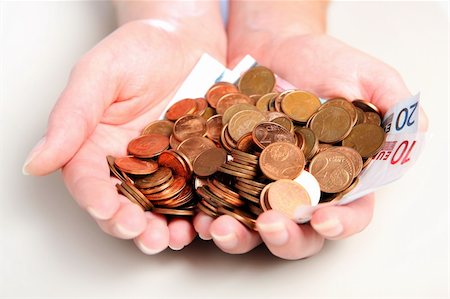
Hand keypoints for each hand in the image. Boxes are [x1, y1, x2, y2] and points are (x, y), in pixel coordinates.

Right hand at [23, 19, 225, 252]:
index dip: (96, 199)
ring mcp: (164, 168)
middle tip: (146, 235)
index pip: (88, 180)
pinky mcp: (196, 166)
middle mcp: (129, 163)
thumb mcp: (101, 73)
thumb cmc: (140, 49)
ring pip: (160, 208)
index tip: (106, 209)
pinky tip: (206, 219)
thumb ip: (72, 116)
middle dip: (133, 225)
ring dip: (166, 228)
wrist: (187, 40)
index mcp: (97, 145)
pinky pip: (198, 194)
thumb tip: (35, 162)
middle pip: (124, 204)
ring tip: (175, 236)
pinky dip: (201, 211)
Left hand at [194, 29, 427, 258]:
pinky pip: (218, 200)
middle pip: (300, 231)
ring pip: (254, 225)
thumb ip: (390, 105)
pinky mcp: (231, 173)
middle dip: (286, 236)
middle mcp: (303, 190)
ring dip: (239, 234)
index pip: (351, 212)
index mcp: (342, 177)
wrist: (273, 47)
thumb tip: (414, 134)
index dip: (342, 223)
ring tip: (221, 228)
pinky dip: (207, 211)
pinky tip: (196, 214)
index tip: (324, 218)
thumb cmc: (323, 61)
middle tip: (271, 225)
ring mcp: (264, 185)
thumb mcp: (364, 76)